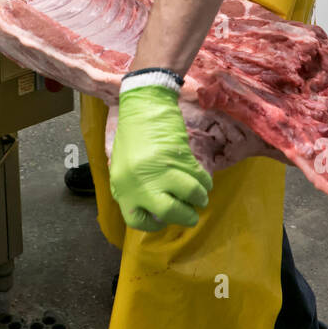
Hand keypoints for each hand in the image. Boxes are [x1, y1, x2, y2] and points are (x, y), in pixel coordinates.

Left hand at [110, 86, 211, 231]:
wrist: (144, 104)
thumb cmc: (132, 135)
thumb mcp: (123, 166)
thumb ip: (134, 188)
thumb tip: (154, 209)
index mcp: (122, 187)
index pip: (138, 220)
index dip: (155, 224)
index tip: (164, 218)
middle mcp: (140, 182)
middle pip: (169, 212)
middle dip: (184, 217)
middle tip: (191, 214)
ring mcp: (160, 169)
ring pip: (190, 195)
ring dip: (200, 198)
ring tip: (201, 196)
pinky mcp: (179, 156)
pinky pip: (198, 177)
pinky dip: (205, 182)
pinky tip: (204, 181)